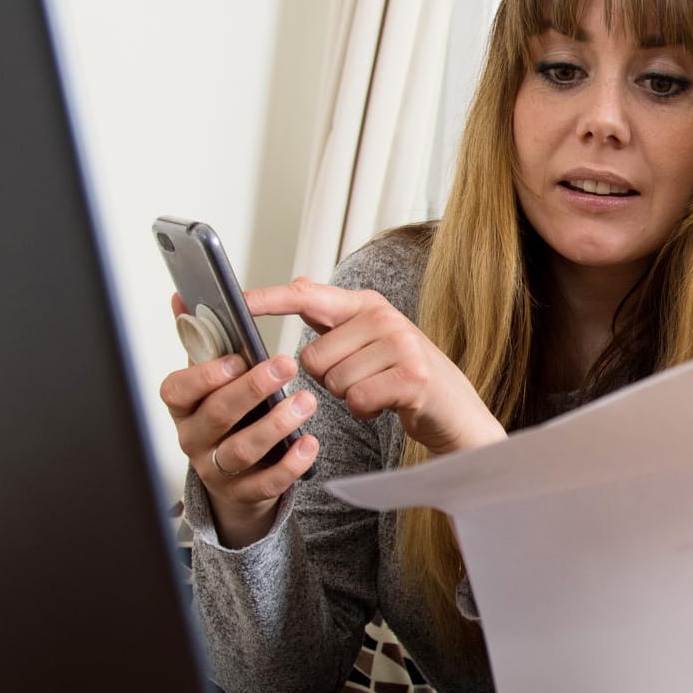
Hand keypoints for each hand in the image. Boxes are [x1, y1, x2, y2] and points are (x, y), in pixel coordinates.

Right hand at [158, 293, 319, 547]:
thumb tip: (183, 297)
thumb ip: (201, 337)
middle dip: (252, 388)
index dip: (205, 375)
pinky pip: (266, 483)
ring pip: (241, 450)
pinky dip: (290, 463)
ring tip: (306, 401)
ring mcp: (217, 469)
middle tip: (285, 364)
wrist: (237, 471)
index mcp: (184, 404)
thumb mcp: (211, 373)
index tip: (236, 358)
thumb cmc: (227, 411)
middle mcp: (194, 437)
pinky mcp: (245, 492)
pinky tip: (308, 443)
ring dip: (275, 424)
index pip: (178, 389)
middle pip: (217, 415)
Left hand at [249, 278, 505, 455]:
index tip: (238, 300)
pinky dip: (366, 411)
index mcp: (366, 304)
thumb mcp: (370, 338)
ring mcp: (400, 344)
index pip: (307, 296)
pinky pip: (357, 400)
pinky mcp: (411, 376)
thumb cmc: (404, 374)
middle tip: (362, 378)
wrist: (454, 407)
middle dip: (328, 379)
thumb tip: (297, 282)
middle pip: (312, 357)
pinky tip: (387, 404)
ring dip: (349, 396)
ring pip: (333, 382)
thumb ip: (332, 315)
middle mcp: (383, 317)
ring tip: (378, 390)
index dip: (270, 299)